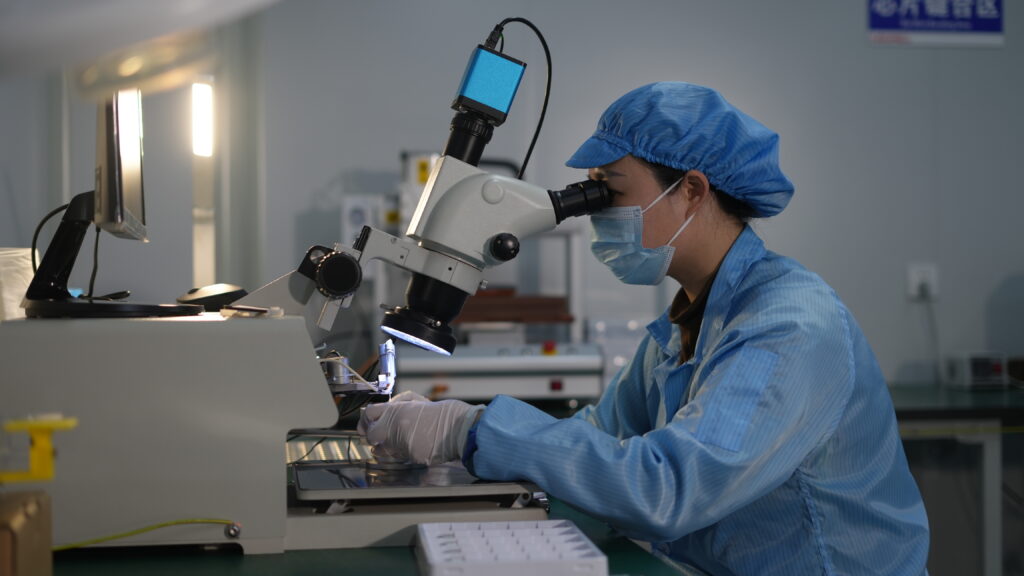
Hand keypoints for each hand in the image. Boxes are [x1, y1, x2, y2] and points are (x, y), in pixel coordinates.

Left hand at [358, 395, 482, 464]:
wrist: (457, 427)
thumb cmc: (441, 414)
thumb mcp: (417, 402)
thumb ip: (398, 407)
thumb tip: (383, 412)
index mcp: (396, 410)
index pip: (369, 413)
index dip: (366, 419)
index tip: (368, 422)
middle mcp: (394, 426)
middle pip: (370, 434)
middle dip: (372, 436)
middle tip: (377, 436)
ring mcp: (401, 443)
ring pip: (381, 448)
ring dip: (384, 447)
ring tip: (395, 442)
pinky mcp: (409, 456)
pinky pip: (398, 456)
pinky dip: (401, 453)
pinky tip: (410, 447)